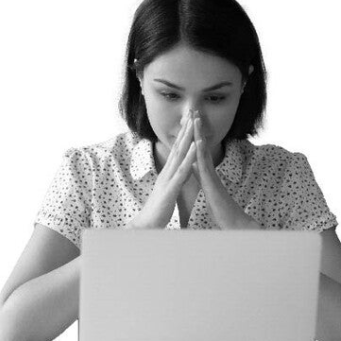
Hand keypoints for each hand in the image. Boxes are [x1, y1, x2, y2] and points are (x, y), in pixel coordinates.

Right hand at [127, 110, 197, 228]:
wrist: (145, 226)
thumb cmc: (156, 212)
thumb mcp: (167, 193)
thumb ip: (173, 183)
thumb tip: (179, 176)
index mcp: (168, 174)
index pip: (176, 151)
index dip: (183, 136)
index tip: (190, 123)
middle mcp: (166, 172)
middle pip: (177, 147)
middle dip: (185, 130)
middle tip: (192, 114)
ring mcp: (168, 179)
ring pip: (179, 155)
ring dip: (187, 138)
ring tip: (194, 123)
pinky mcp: (170, 188)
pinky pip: (182, 171)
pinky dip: (189, 157)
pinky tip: (195, 146)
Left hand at [191, 110, 260, 229]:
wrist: (233, 222)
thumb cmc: (222, 210)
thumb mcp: (209, 190)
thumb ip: (203, 178)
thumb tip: (196, 168)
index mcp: (206, 173)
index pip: (198, 151)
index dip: (194, 136)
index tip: (189, 121)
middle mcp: (209, 171)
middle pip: (201, 146)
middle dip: (196, 129)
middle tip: (193, 111)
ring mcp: (211, 176)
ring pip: (203, 152)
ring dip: (199, 135)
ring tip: (195, 119)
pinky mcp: (212, 183)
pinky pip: (205, 166)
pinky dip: (201, 153)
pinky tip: (198, 142)